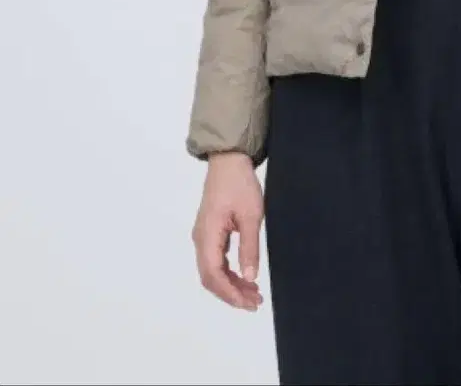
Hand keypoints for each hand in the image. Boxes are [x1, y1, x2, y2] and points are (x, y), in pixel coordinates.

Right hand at [192, 152, 263, 310]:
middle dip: (231, 293)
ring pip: (213, 270)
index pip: (212, 275)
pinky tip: (245, 276)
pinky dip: (229, 272)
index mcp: (207, 235)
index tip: (248, 304)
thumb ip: (249, 247)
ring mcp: (203, 236)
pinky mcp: (210, 232)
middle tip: (255, 303)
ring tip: (254, 293)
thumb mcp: (251, 215)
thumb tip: (250, 277)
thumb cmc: (240, 184)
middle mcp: (200, 239)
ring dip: (231, 284)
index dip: (229, 293)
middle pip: (210, 277)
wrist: (229, 161)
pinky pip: (216, 259)